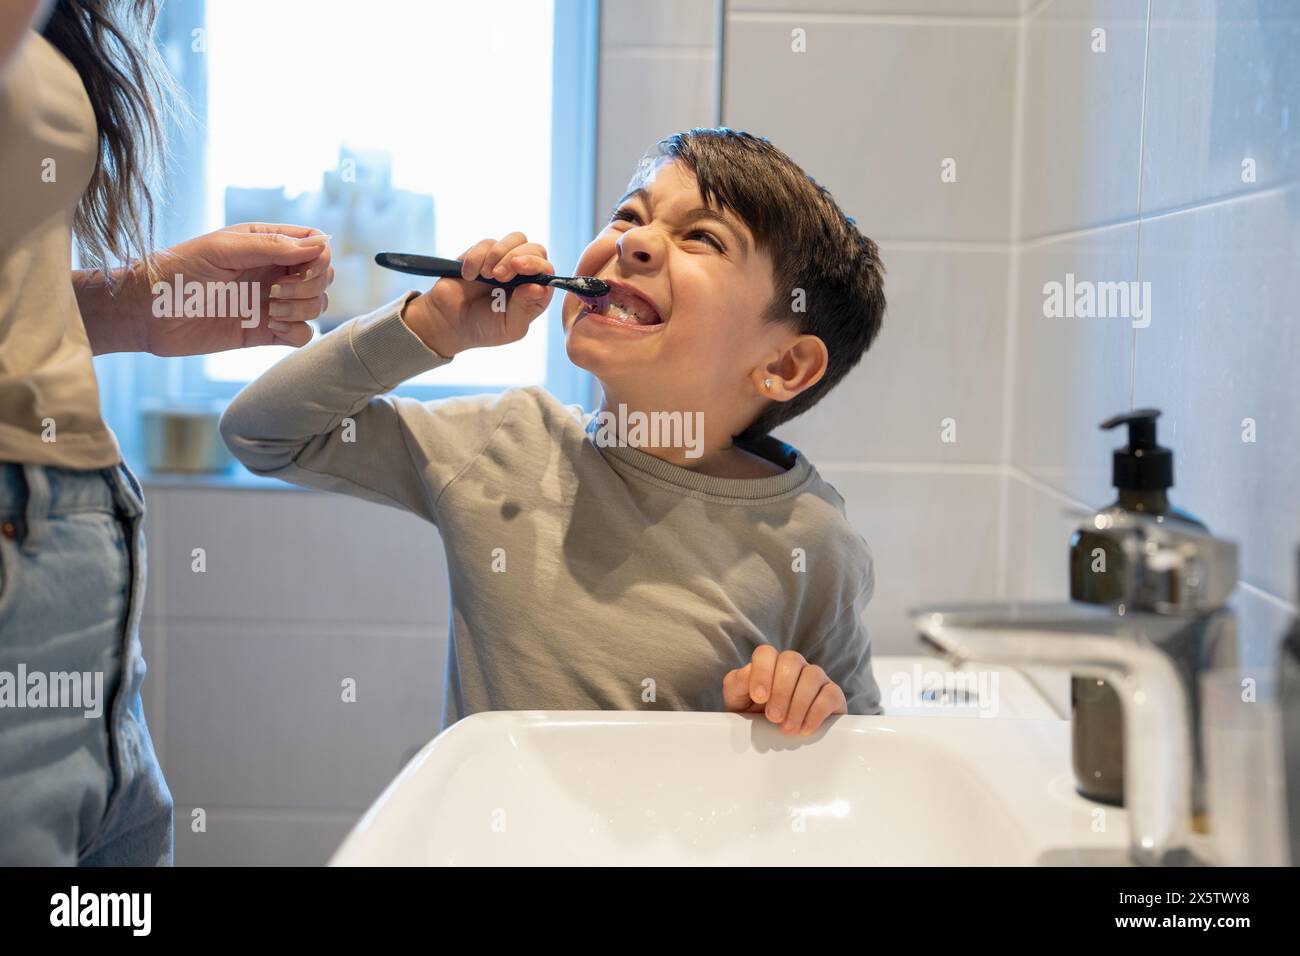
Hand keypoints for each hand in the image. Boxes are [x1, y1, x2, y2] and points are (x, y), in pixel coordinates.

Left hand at [140, 223, 333, 355]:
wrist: (147, 313)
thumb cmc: (177, 271)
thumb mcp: (223, 249)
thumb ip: (272, 246)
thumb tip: (320, 245)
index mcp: (266, 244)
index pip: (314, 245)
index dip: (319, 257)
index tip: (300, 269)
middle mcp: (273, 272)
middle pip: (323, 277)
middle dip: (311, 286)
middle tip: (276, 292)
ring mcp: (272, 303)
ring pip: (317, 305)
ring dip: (303, 309)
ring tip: (270, 311)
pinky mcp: (265, 332)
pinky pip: (303, 334)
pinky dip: (297, 332)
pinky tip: (271, 327)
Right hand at [400, 232, 552, 356]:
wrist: (448, 323)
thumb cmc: (483, 329)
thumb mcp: (509, 327)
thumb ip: (526, 308)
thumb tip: (540, 287)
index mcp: (533, 293)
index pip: (546, 270)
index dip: (536, 265)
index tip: (518, 268)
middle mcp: (522, 275)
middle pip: (535, 248)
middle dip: (517, 257)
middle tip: (499, 276)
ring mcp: (503, 262)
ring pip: (516, 239)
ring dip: (499, 254)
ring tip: (486, 275)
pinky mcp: (482, 255)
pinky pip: (486, 243)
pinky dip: (476, 258)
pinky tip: (468, 276)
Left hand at [723, 646, 846, 735]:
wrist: (776, 739)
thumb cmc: (754, 716)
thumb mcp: (738, 701)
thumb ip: (736, 684)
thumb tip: (747, 674)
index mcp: (769, 663)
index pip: (765, 653)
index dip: (762, 672)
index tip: (759, 697)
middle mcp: (793, 665)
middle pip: (791, 661)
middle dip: (781, 692)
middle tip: (773, 718)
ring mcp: (815, 677)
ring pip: (812, 675)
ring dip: (798, 704)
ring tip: (788, 728)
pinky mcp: (833, 694)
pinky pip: (830, 694)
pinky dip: (816, 713)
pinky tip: (804, 729)